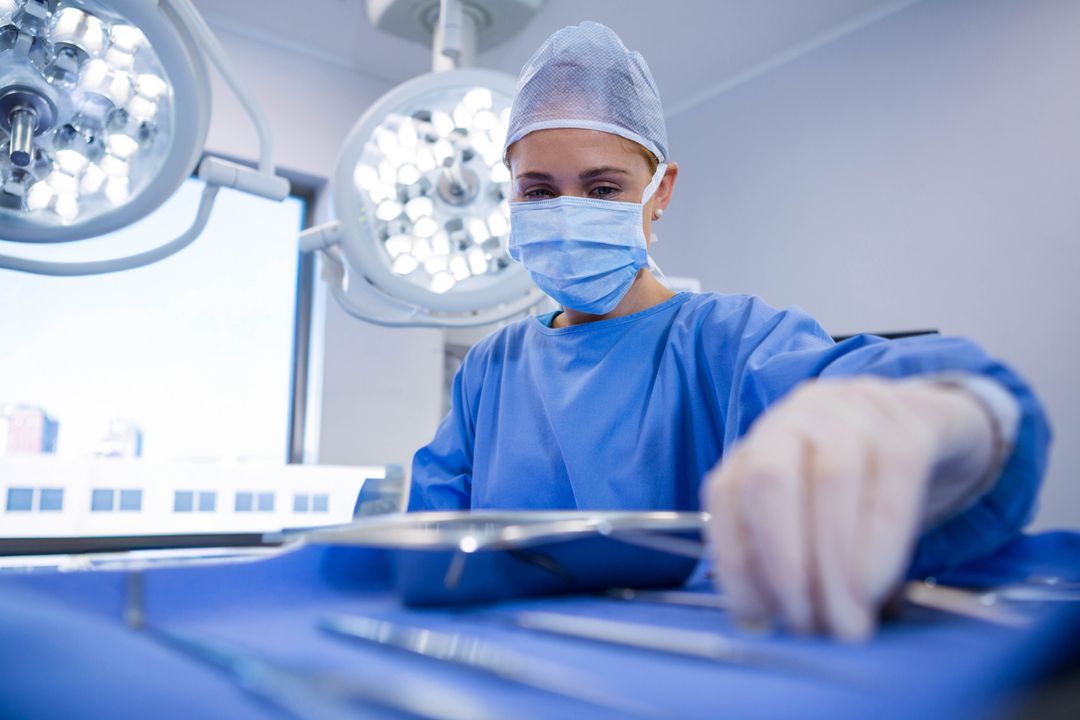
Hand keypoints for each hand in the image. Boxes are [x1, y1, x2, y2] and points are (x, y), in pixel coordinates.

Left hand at [702, 376, 995, 639]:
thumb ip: (786, 554)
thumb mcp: (814, 513)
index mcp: (762, 444)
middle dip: (783, 563)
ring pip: (832, 480)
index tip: (756, 619)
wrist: (935, 426)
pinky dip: (881, 541)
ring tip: (846, 621)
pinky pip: (895, 480)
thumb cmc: (864, 485)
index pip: (727, 493)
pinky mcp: (915, 424)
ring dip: (834, 565)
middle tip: (806, 625)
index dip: (733, 561)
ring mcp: (855, 414)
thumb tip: (763, 619)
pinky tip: (876, 587)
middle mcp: (798, 420)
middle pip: (771, 481)